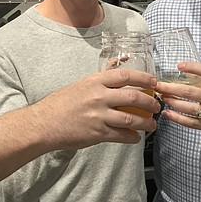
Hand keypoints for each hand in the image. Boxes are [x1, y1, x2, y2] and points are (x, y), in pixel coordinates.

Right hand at [30, 68, 159, 148]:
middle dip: (149, 102)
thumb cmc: (61, 103)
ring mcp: (98, 115)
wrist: (44, 124)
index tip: (154, 82)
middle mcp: (98, 96)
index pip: (126, 76)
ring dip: (145, 122)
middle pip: (133, 96)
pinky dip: (132, 137)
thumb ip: (101, 76)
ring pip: (130, 118)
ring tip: (152, 124)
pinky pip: (121, 135)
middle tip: (156, 105)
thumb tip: (119, 64)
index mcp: (95, 81)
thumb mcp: (81, 83)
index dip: (143, 78)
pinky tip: (136, 137)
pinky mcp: (97, 133)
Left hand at [155, 62, 200, 146]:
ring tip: (161, 97)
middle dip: (170, 88)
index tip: (178, 65)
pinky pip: (190, 122)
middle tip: (157, 85)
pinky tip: (167, 113)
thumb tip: (186, 75)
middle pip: (190, 92)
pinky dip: (176, 118)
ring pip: (187, 107)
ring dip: (171, 102)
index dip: (193, 67)